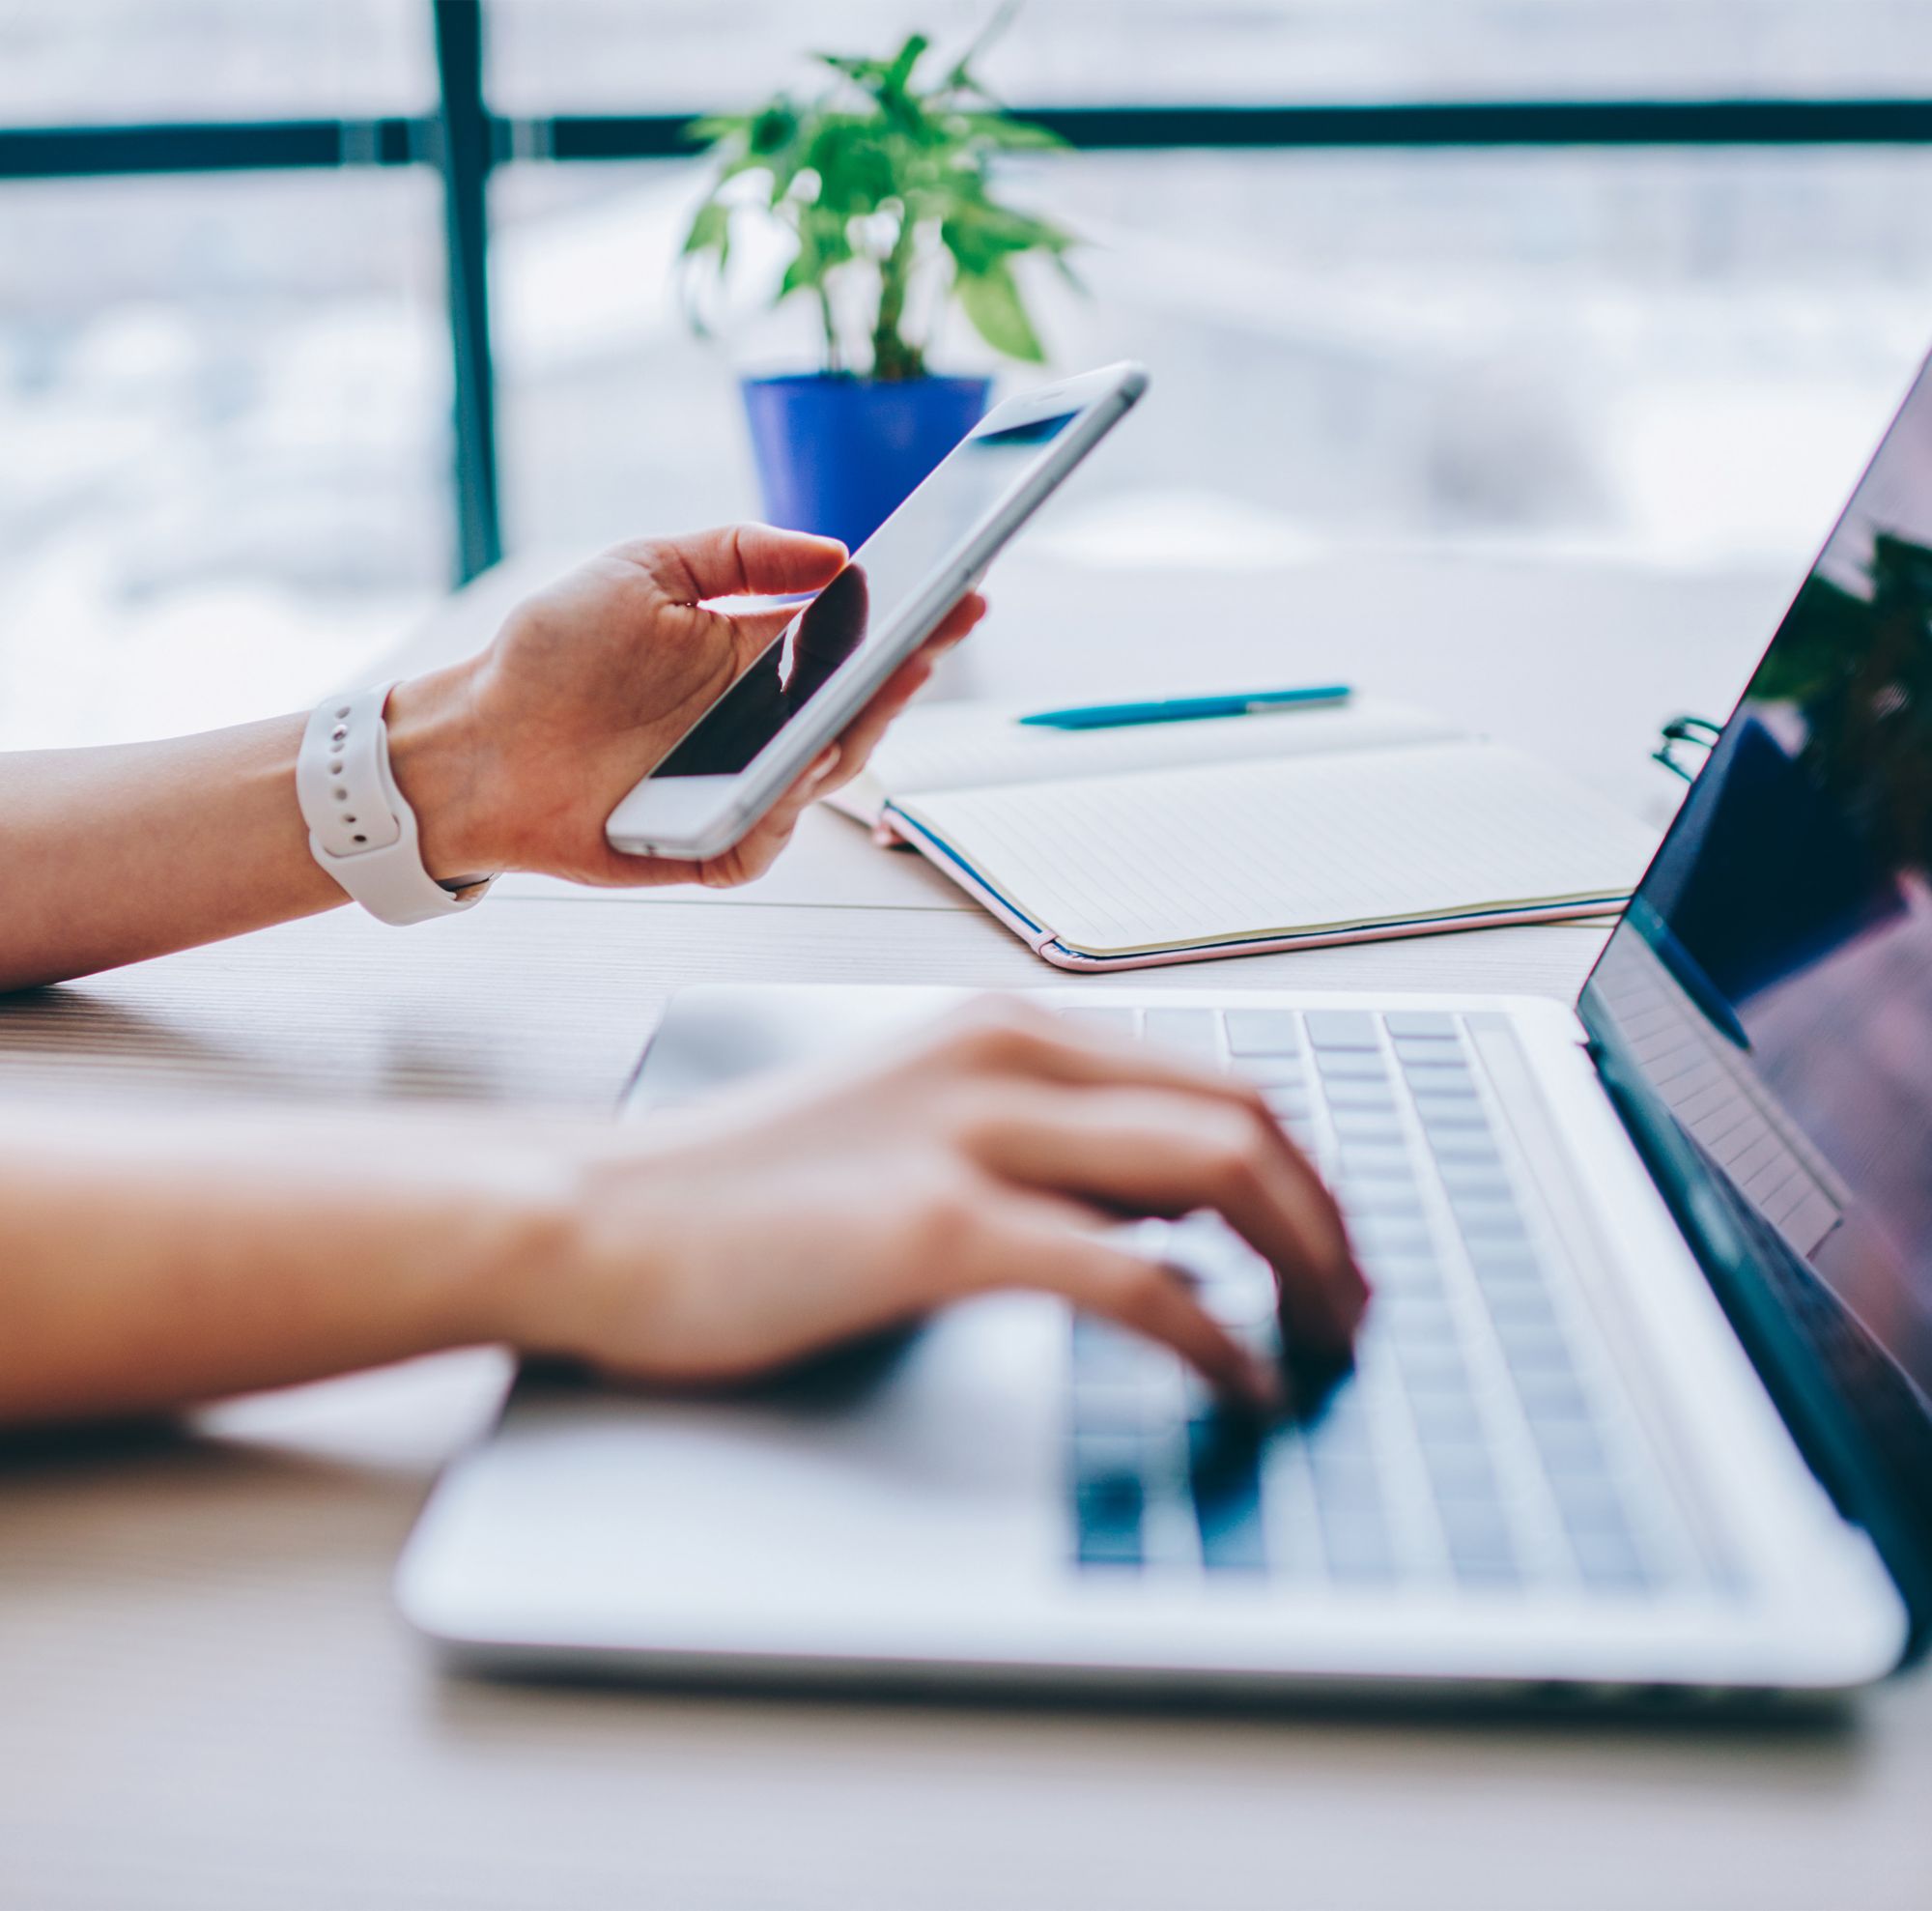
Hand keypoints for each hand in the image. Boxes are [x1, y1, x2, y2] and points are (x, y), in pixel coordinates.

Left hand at [386, 524, 985, 888]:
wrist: (475, 741)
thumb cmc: (553, 655)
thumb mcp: (645, 570)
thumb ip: (741, 554)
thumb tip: (836, 554)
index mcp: (757, 657)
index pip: (856, 641)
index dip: (912, 621)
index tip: (958, 590)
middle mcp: (761, 726)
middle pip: (857, 711)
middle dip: (902, 677)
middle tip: (931, 642)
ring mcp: (741, 788)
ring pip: (823, 775)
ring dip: (850, 737)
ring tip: (873, 693)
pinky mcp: (710, 845)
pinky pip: (765, 838)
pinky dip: (782, 814)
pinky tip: (790, 778)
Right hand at [499, 999, 1368, 1409]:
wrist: (599, 1216)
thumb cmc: (744, 1187)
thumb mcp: (915, 1124)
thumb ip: (1037, 1145)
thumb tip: (1167, 1209)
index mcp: (1006, 1029)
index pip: (1213, 1078)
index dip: (1302, 1168)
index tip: (1332, 1245)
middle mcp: (1008, 1056)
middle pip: (1244, 1116)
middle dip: (1330, 1217)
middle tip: (1357, 1305)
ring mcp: (974, 1132)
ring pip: (1217, 1173)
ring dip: (1303, 1266)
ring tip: (1326, 1345)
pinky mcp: (938, 1225)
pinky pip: (1133, 1277)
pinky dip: (1213, 1335)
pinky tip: (1237, 1381)